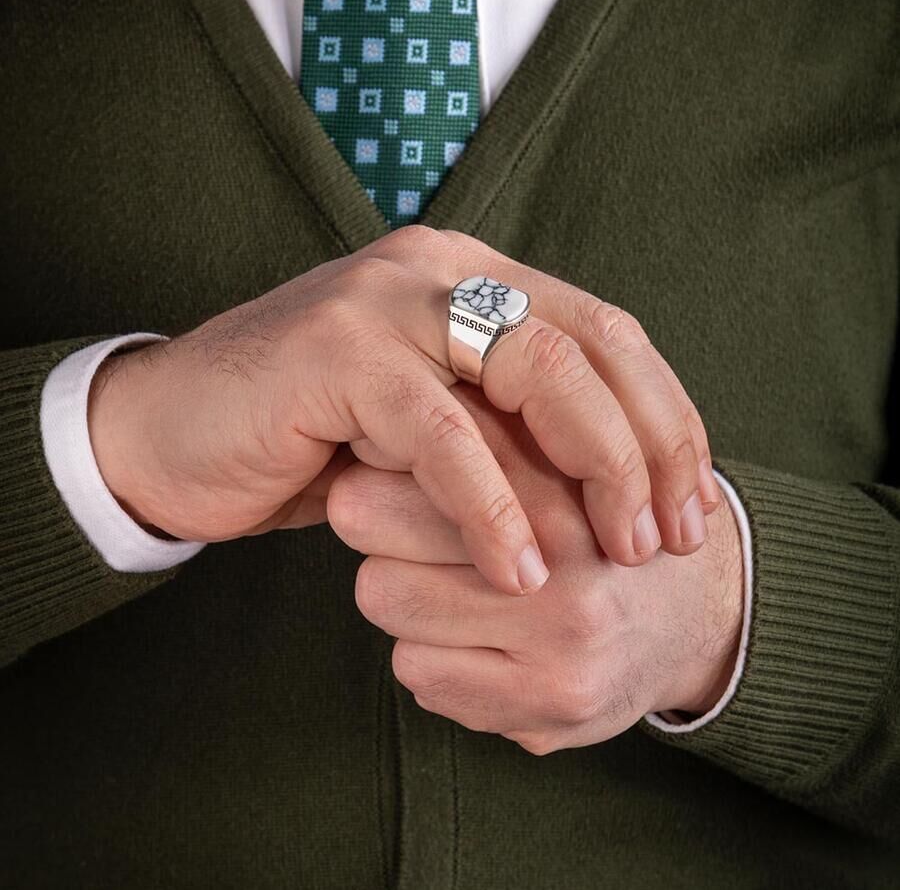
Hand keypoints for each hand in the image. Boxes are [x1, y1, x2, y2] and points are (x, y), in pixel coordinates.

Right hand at [89, 227, 719, 594]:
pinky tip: (518, 571)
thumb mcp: (432, 433)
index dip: (667, 420)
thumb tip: (616, 492)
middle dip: (648, 448)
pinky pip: (443, 433)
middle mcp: (441, 271)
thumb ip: (508, 434)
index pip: (608, 334)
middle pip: (592, 345)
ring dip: (592, 472)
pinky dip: (492, 507)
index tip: (691, 506)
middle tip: (668, 537)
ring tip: (615, 555)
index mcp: (474, 278)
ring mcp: (388, 301)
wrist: (171, 435)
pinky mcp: (337, 351)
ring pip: (536, 372)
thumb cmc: (312, 443)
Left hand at [329, 384, 743, 754]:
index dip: (380, 456)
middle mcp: (564, 543)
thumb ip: (479, 439)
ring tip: (451, 592)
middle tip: (408, 533)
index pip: (410, 443)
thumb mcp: (557, 459)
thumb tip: (369, 439)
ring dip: (402, 593)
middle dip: (377, 523)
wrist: (701, 619)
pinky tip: (477, 647)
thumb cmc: (602, 530)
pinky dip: (431, 659)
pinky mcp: (550, 702)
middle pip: (367, 516)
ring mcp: (561, 631)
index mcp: (558, 464)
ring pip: (383, 594)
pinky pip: (417, 674)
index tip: (384, 465)